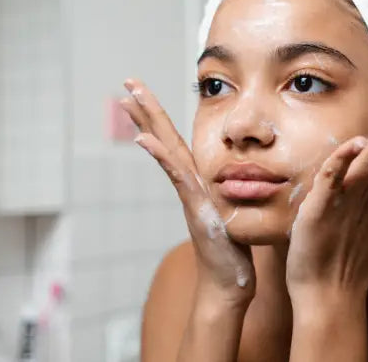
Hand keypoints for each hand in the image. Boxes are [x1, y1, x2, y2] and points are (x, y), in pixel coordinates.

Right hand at [121, 78, 254, 306]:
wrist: (228, 285)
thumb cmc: (233, 253)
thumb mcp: (234, 213)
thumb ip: (230, 194)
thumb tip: (240, 177)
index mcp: (199, 182)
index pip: (176, 142)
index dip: (160, 117)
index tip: (142, 92)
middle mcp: (189, 185)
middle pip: (164, 139)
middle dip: (146, 110)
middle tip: (127, 81)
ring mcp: (189, 196)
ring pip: (167, 152)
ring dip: (147, 124)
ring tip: (129, 99)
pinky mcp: (196, 209)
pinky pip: (178, 177)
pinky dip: (162, 158)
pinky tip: (146, 140)